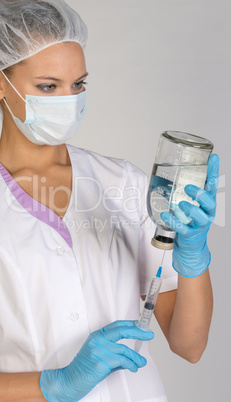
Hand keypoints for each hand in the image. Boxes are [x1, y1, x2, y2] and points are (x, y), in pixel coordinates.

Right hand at [40, 320, 153, 400]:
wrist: (70, 380)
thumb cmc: (85, 368)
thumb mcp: (99, 355)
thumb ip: (114, 352)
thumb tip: (131, 354)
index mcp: (97, 335)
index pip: (116, 326)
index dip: (130, 324)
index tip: (141, 325)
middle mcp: (98, 340)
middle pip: (121, 331)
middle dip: (137, 332)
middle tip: (148, 334)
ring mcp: (99, 350)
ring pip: (124, 350)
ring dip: (136, 357)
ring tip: (142, 362)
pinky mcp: (101, 362)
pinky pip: (122, 362)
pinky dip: (131, 365)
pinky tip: (134, 368)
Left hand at [161, 154, 218, 277]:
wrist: (191, 246)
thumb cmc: (190, 220)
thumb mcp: (192, 203)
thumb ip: (187, 190)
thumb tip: (172, 170)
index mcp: (208, 203)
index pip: (213, 185)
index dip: (213, 172)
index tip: (213, 157)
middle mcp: (207, 213)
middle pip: (210, 202)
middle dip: (200, 194)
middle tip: (187, 188)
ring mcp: (199, 225)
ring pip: (200, 216)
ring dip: (190, 208)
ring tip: (180, 203)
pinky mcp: (190, 235)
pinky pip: (182, 228)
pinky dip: (173, 221)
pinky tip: (165, 214)